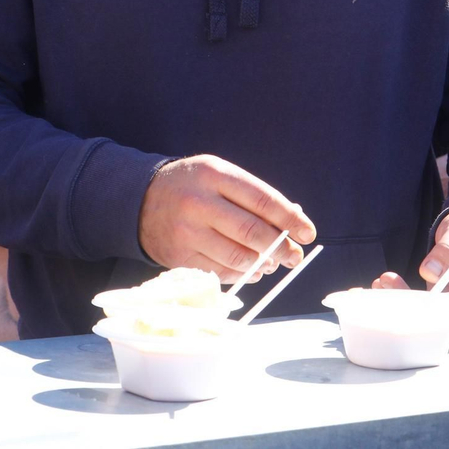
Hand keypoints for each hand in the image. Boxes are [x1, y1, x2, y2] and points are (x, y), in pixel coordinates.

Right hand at [139, 155, 316, 282]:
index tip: (307, 232)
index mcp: (214, 174)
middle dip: (281, 247)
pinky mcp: (178, 257)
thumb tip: (292, 222)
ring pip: (238, 256)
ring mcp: (187, 232)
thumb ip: (252, 196)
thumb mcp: (218, 175)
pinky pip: (219, 272)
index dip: (290, 219)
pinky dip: (242, 274)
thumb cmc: (193, 186)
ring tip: (272, 262)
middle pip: (252, 232)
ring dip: (263, 263)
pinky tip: (252, 270)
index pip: (262, 199)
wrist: (141, 200)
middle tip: (294, 255)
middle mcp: (199, 203)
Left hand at [375, 209, 448, 337]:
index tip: (399, 288)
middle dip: (414, 306)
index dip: (430, 306)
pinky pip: (439, 323)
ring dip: (411, 308)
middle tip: (384, 282)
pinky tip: (396, 291)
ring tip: (385, 284)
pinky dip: (417, 309)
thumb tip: (430, 272)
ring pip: (441, 327)